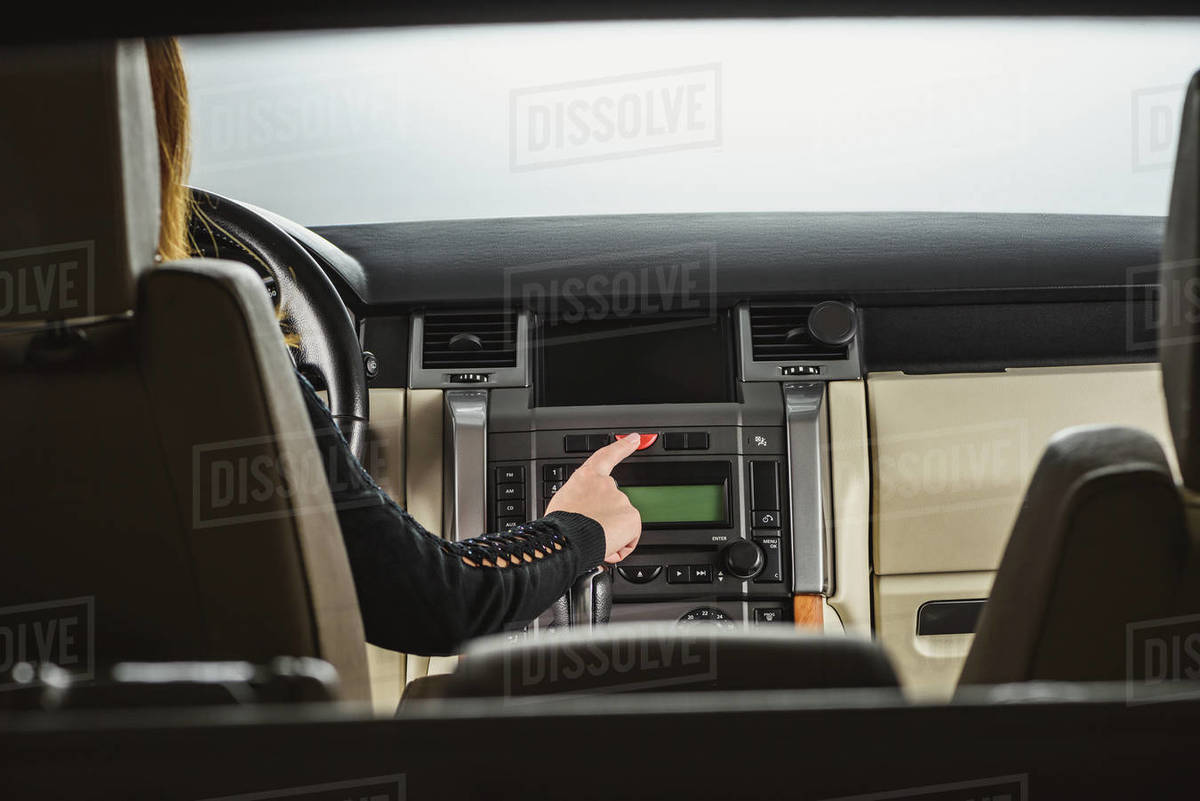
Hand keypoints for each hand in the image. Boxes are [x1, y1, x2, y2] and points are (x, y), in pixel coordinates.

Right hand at [546, 433, 642, 562]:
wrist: (566, 541)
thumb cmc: (558, 528)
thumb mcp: (563, 505)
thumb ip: (581, 502)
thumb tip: (586, 515)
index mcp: (586, 478)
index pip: (606, 456)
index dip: (622, 447)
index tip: (634, 439)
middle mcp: (606, 485)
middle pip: (614, 504)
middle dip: (606, 519)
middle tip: (590, 531)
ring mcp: (621, 500)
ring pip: (620, 524)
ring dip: (610, 534)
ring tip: (592, 540)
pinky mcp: (632, 517)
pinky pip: (629, 538)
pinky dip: (619, 546)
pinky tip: (604, 547)